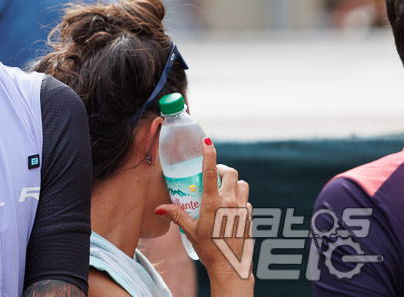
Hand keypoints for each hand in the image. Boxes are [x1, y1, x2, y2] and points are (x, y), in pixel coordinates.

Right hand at [156, 138, 253, 292]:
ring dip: (234, 183)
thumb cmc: (209, 249)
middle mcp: (229, 202)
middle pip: (231, 173)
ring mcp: (242, 208)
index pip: (211, 172)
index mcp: (212, 202)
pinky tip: (230, 208)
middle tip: (213, 175)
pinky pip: (246, 200)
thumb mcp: (190, 231)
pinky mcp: (249, 217)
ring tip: (223, 190)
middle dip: (222, 169)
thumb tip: (159, 208)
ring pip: (243, 184)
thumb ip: (176, 215)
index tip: (206, 140)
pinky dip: (240, 198)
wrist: (231, 268)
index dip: (209, 153)